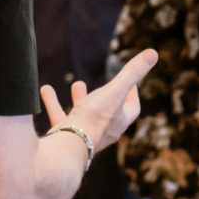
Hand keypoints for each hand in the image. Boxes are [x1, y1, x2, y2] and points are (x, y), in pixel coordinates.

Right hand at [43, 49, 158, 155]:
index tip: (132, 82)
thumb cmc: (95, 120)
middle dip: (105, 95)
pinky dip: (54, 103)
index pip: (132, 107)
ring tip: (77, 84)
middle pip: (109, 111)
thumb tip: (152, 53)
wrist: (69, 145)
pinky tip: (46, 90)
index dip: (133, 94)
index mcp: (119, 120)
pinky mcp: (67, 135)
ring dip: (81, 98)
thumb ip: (131, 72)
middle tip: (104, 84)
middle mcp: (104, 130)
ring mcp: (85, 134)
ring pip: (84, 114)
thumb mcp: (115, 91)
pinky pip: (61, 117)